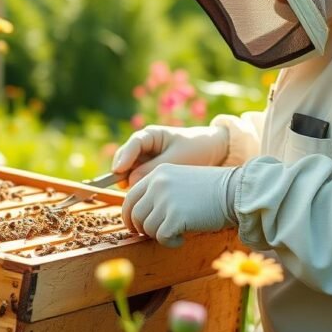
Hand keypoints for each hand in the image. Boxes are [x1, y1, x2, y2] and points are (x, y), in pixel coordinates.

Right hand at [111, 125, 228, 185]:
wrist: (213, 152)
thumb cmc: (196, 150)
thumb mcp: (176, 159)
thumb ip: (152, 169)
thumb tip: (129, 182)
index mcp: (151, 135)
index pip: (133, 144)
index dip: (124, 157)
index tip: (118, 171)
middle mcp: (143, 146)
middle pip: (125, 158)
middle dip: (123, 172)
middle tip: (125, 187)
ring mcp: (144, 159)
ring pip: (129, 171)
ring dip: (131, 181)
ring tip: (138, 193)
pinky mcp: (148, 171)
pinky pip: (137, 179)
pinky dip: (138, 186)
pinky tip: (144, 195)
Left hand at [121, 163, 237, 246]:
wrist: (235, 192)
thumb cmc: (211, 191)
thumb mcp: (180, 181)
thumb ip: (159, 192)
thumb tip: (139, 216)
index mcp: (158, 174)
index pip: (130, 196)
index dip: (129, 215)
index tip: (134, 226)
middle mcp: (158, 184)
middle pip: (135, 214)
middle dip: (141, 229)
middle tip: (153, 235)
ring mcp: (166, 200)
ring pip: (147, 228)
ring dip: (159, 235)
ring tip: (175, 233)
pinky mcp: (176, 216)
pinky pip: (162, 237)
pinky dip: (170, 243)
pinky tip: (182, 239)